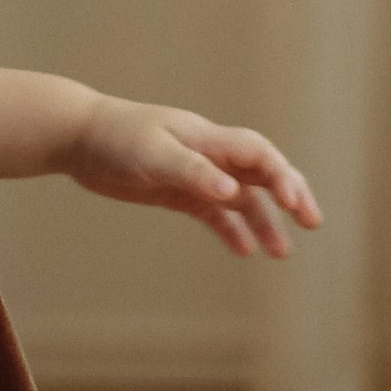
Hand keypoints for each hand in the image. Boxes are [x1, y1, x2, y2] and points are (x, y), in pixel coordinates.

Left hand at [68, 98, 320, 257]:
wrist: (77, 137)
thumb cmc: (115, 138)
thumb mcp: (152, 154)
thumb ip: (192, 171)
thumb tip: (232, 191)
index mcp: (207, 138)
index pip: (258, 154)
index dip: (281, 176)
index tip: (295, 204)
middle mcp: (208, 154)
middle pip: (261, 173)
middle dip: (290, 194)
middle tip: (313, 221)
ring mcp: (195, 174)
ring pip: (241, 198)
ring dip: (263, 221)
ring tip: (281, 252)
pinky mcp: (177, 192)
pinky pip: (213, 213)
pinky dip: (230, 230)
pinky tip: (244, 250)